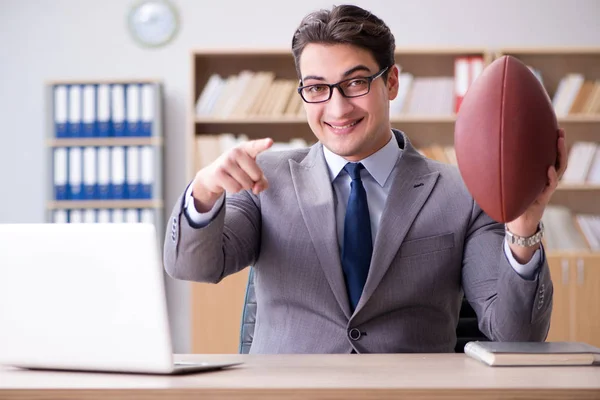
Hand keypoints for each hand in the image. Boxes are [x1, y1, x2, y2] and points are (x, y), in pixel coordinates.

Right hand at [191, 138, 272, 211]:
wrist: (214, 176)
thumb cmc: (239, 172)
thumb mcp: (253, 174)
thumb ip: (261, 182)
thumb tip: (256, 189)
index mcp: (247, 148)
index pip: (256, 146)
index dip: (263, 144)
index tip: (270, 142)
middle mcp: (236, 151)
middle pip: (256, 175)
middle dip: (252, 181)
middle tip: (242, 175)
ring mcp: (226, 161)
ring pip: (246, 184)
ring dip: (243, 186)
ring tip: (234, 178)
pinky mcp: (219, 173)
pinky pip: (236, 188)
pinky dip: (234, 189)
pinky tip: (228, 182)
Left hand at [506, 128, 567, 261]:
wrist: (515, 221)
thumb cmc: (508, 200)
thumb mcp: (503, 182)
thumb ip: (496, 171)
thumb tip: (477, 154)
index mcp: (535, 173)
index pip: (545, 154)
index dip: (548, 141)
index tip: (548, 126)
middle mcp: (544, 177)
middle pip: (556, 157)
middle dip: (559, 144)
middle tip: (559, 130)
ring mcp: (545, 186)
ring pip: (559, 168)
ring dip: (560, 155)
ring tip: (559, 141)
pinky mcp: (544, 197)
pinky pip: (551, 186)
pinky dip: (551, 177)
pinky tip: (548, 168)